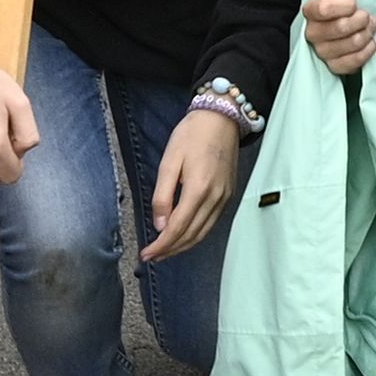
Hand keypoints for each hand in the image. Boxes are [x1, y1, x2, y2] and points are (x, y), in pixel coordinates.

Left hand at [142, 108, 240, 262]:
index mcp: (198, 189)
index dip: (161, 245)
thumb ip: (162, 196)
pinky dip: (196, 235)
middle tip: (151, 257)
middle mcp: (215, 198)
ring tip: (165, 252)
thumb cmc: (191, 135)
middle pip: (191, 235)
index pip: (177, 228)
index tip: (146, 254)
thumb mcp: (169, 161)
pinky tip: (184, 236)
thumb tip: (160, 225)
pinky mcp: (228, 195)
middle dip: (170, 250)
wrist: (222, 118)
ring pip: (203, 233)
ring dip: (183, 246)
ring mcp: (224, 198)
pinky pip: (211, 223)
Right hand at [300, 0, 375, 74]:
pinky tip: (369, 41)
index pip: (323, 9)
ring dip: (367, 33)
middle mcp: (312, 33)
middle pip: (340, 27)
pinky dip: (368, 50)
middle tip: (366, 15)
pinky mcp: (335, 66)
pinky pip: (354, 62)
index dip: (346, 6)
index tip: (354, 3)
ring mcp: (323, 51)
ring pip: (352, 43)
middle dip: (361, 19)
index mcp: (311, 10)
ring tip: (368, 27)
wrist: (361, 14)